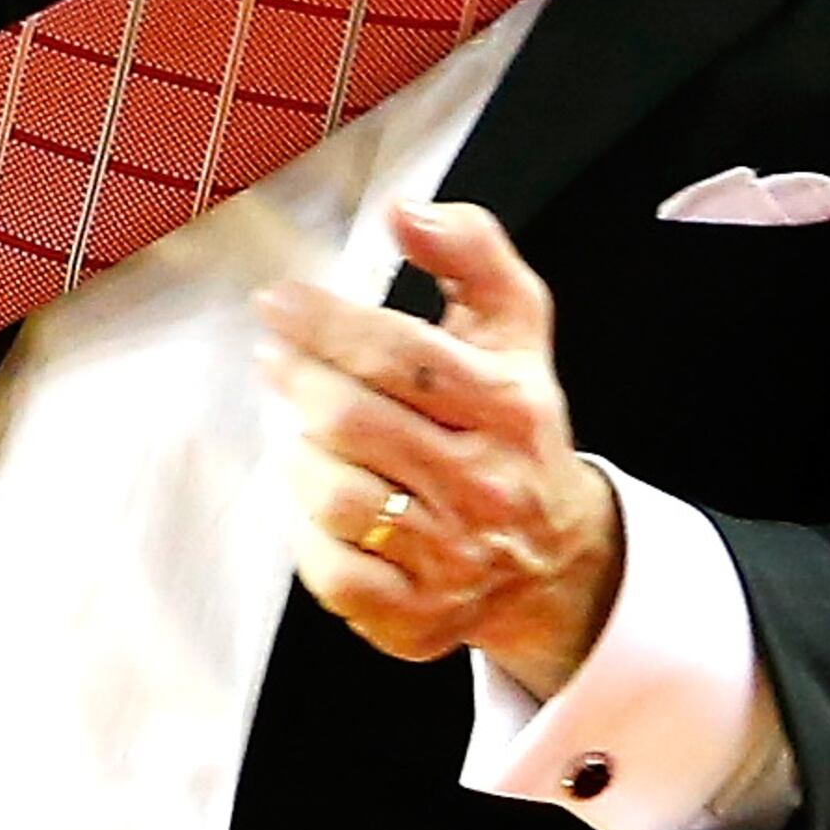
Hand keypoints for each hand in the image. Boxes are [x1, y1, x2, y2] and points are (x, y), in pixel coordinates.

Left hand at [255, 202, 623, 697]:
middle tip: (274, 358)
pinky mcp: (417, 618)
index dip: (327, 322)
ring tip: (302, 430)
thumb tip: (405, 211)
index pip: (403, 355)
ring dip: (299, 455)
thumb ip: (471, 252)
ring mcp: (451, 558)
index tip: (278, 302)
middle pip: (356, 422)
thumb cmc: (515, 427)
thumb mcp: (515, 329)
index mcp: (510, 408)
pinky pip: (332, 572)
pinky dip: (307, 534)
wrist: (555, 558)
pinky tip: (315, 504)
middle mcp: (485, 486)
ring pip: (336, 497)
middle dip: (299, 379)